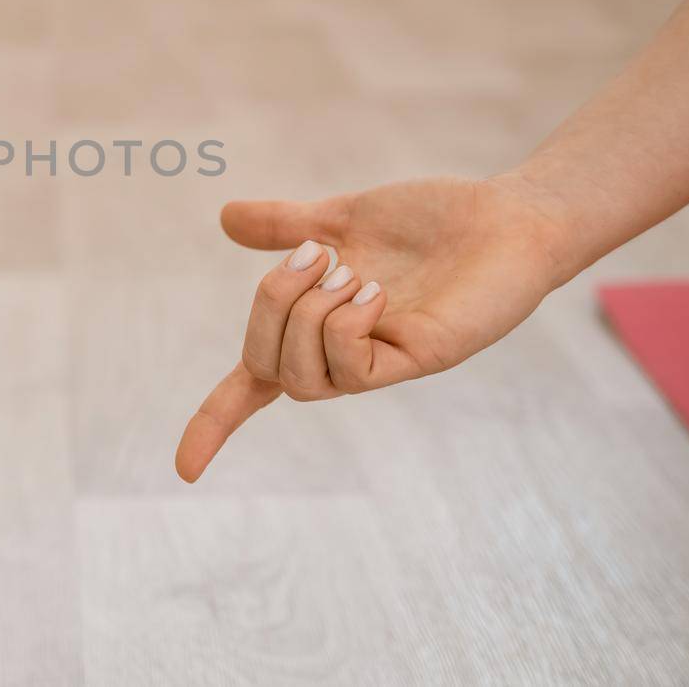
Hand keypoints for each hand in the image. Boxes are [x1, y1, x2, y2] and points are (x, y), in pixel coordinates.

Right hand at [175, 175, 569, 481]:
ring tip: (350, 270)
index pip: (254, 388)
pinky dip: (346, 325)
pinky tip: (374, 292)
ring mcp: (381, 363)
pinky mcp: (419, 360)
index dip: (213, 426)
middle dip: (267, 305)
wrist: (505, 216)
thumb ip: (284, 225)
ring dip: (306, 313)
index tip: (183, 472)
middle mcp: (345, 357)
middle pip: (265, 366)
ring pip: (302, 376)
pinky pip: (353, 368)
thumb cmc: (432, 221)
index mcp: (319, 330)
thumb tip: (226, 219)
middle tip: (314, 253)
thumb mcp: (342, 217)